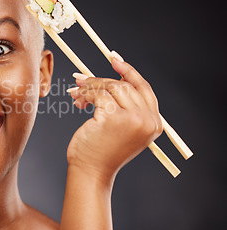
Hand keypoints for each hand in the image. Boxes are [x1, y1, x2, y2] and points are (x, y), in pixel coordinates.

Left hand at [67, 53, 162, 182]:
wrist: (91, 172)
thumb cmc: (102, 150)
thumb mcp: (121, 128)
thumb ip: (124, 106)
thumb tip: (113, 76)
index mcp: (154, 123)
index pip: (143, 88)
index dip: (128, 71)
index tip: (114, 57)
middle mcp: (148, 120)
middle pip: (124, 85)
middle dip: (99, 80)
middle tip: (80, 80)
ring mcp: (133, 119)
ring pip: (110, 87)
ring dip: (90, 87)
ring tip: (76, 94)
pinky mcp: (114, 118)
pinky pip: (98, 95)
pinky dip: (85, 95)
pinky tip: (77, 102)